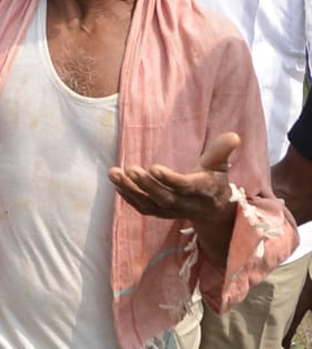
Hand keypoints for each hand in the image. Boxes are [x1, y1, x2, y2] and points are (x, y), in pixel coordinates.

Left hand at [109, 132, 239, 224]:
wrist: (213, 208)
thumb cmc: (214, 179)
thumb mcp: (220, 164)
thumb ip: (223, 150)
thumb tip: (234, 136)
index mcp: (201, 190)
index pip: (185, 186)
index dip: (170, 179)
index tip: (153, 167)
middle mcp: (185, 203)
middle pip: (163, 197)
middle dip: (146, 184)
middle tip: (130, 169)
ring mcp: (170, 210)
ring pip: (148, 204)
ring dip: (129, 190)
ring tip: (113, 173)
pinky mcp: (159, 212)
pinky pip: (141, 208)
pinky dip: (128, 197)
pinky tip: (116, 182)